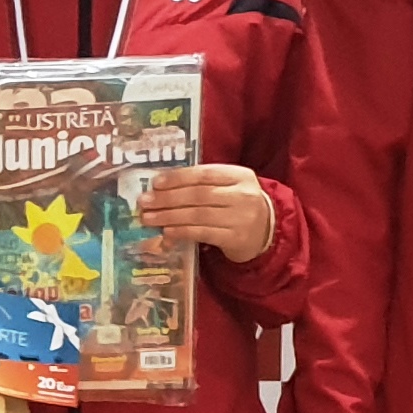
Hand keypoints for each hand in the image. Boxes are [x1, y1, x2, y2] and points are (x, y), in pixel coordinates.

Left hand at [135, 163, 276, 262]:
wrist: (268, 231)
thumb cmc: (238, 205)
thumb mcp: (229, 187)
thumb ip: (203, 184)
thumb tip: (161, 187)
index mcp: (239, 175)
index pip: (204, 174)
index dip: (177, 178)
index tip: (155, 183)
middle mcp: (242, 194)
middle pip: (198, 195)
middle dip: (167, 199)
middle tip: (144, 202)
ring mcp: (241, 217)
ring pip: (198, 215)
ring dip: (169, 216)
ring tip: (148, 218)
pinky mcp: (235, 238)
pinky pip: (202, 233)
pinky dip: (182, 232)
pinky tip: (166, 232)